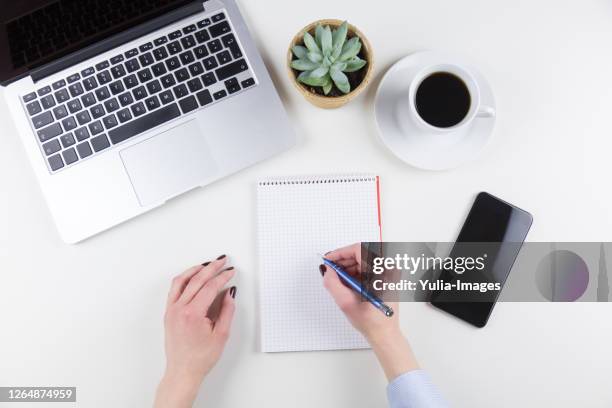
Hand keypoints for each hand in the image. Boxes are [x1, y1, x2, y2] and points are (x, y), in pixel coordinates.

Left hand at [154, 256, 236, 407]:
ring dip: (195, 270)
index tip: (231, 271)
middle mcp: (179, 309)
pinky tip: (193, 276)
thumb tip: (229, 293)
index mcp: (192, 314)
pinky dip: (184, 279)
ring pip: (182, 281)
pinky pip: (175, 289)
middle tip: (222, 260)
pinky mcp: (168, 313)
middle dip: (211, 268)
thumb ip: (227, 311)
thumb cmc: (201, 358)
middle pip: (196, 280)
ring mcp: (171, 310)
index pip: (209, 287)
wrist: (183, 371)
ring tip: (207, 264)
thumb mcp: (222, 334)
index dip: (222, 277)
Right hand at [321, 243, 417, 379]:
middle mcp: (387, 270)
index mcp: (381, 273)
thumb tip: (327, 270)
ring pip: (363, 260)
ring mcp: (388, 274)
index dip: (341, 252)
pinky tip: (347, 283)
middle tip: (330, 269)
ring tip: (338, 279)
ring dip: (349, 267)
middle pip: (361, 253)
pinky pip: (367, 268)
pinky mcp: (385, 278)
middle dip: (343, 260)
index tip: (329, 259)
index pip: (359, 250)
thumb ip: (333, 284)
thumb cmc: (370, 322)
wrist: (384, 334)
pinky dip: (355, 272)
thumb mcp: (345, 303)